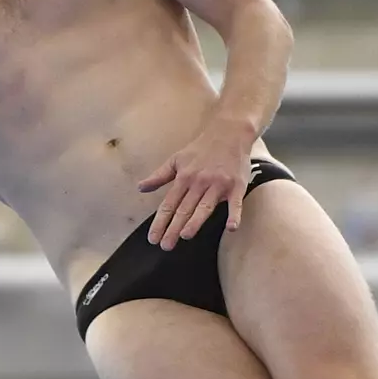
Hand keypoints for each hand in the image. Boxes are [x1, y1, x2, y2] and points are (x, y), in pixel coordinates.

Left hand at [138, 119, 254, 249]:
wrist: (229, 132)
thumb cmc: (201, 149)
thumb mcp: (176, 159)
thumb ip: (159, 176)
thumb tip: (140, 188)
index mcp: (184, 177)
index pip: (169, 204)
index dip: (160, 222)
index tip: (152, 238)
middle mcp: (199, 182)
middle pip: (184, 208)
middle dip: (173, 228)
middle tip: (165, 246)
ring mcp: (218, 184)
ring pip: (204, 206)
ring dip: (195, 222)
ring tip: (185, 236)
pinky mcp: (237, 185)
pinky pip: (235, 202)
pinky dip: (234, 214)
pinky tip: (231, 228)